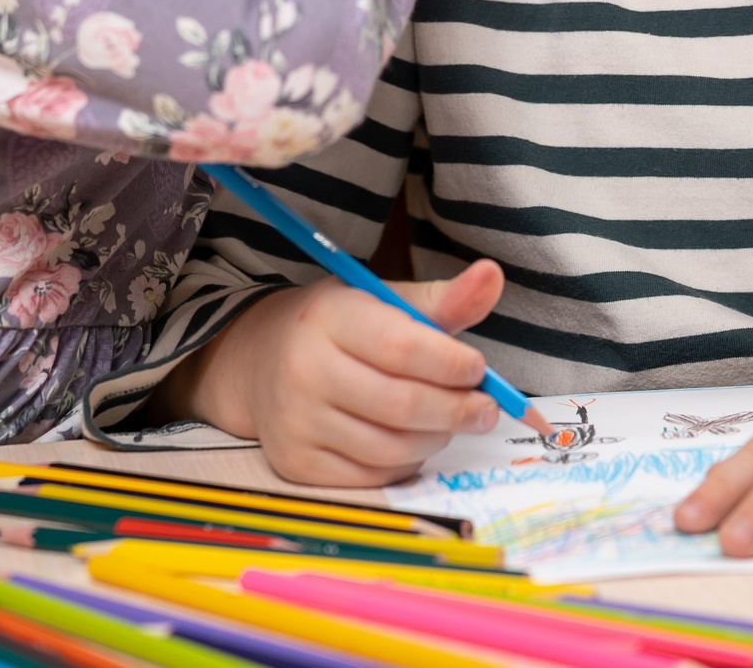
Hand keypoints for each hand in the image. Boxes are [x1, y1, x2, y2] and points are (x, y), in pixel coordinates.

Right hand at [153, 260, 511, 486]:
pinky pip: (372, 477)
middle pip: (402, 406)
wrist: (259, 361)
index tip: (479, 369)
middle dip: (458, 410)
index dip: (453, 364)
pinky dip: (406, 463)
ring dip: (436, 438)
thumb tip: (492, 276)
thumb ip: (443, 298)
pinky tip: (412, 440)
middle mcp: (304, 370)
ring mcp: (296, 422)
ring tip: (448, 420)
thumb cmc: (338, 327)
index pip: (403, 348)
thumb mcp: (383, 300)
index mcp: (329, 319)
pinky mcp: (296, 463)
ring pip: (392, 449)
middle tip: (484, 409)